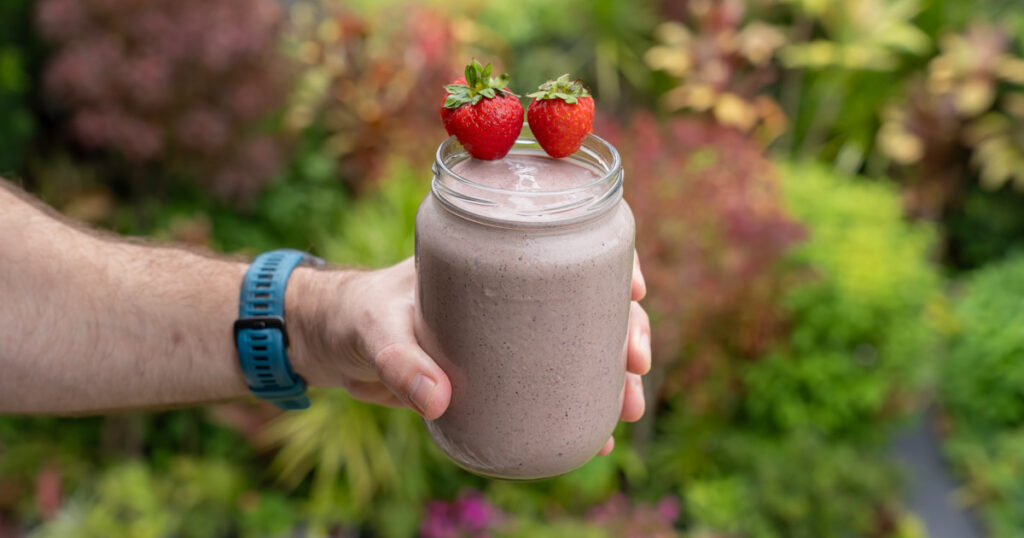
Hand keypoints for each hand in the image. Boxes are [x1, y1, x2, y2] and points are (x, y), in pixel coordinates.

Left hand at [289, 253, 652, 454]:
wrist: (332, 344)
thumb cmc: (353, 314)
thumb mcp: (373, 328)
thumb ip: (399, 362)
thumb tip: (439, 400)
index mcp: (487, 258)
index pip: (562, 243)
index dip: (609, 260)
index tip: (634, 289)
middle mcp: (507, 292)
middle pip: (586, 300)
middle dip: (626, 330)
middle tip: (637, 366)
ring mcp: (505, 332)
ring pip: (578, 344)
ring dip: (612, 374)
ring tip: (630, 409)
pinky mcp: (495, 371)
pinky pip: (548, 383)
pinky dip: (576, 406)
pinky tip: (598, 434)